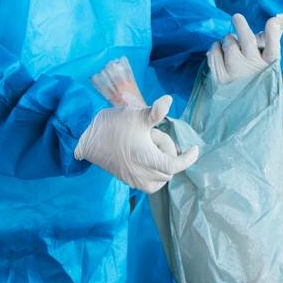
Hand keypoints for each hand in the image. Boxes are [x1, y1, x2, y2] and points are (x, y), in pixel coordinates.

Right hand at [74, 95, 196, 193]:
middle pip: (168, 169)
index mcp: (147, 159)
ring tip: (148, 146)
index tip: (195, 149)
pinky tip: (145, 155)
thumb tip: (168, 99)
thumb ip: (155, 112)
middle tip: (153, 136)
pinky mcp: (127, 181)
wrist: (87, 138)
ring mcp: (133, 180)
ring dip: (162, 164)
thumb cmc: (113, 125)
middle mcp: (142, 174)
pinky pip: (149, 183)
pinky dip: (153, 173)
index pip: (175, 166)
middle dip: (168, 153)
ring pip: (160, 179)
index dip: (188, 158)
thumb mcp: (136, 115)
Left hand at [207, 12, 282, 84]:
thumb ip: (276, 34)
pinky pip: (214, 51)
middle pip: (247, 38)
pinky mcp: (221, 77)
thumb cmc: (260, 75)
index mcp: (271, 62)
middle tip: (237, 17)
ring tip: (231, 44)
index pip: (273, 41)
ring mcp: (236, 72)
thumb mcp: (271, 58)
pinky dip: (216, 47)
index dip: (273, 28)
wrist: (247, 107)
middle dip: (240, 23)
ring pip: (229, 42)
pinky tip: (220, 51)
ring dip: (228, 39)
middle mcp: (254, 66)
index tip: (271, 21)